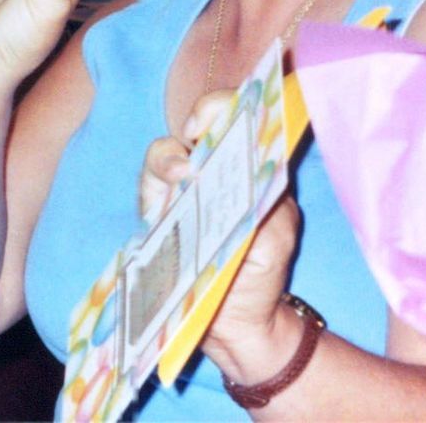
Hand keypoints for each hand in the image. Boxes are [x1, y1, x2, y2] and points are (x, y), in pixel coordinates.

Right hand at [141, 91, 303, 381]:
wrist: (238, 320)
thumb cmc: (263, 270)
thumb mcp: (277, 234)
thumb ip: (267, 201)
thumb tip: (251, 174)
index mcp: (246, 164)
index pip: (235, 116)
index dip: (226, 106)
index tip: (223, 114)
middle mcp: (210, 167)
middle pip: (195, 124)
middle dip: (197, 120)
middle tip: (196, 132)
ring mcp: (179, 189)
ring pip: (163, 153)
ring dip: (169, 159)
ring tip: (180, 176)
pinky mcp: (158, 214)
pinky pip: (147, 191)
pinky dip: (153, 191)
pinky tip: (162, 204)